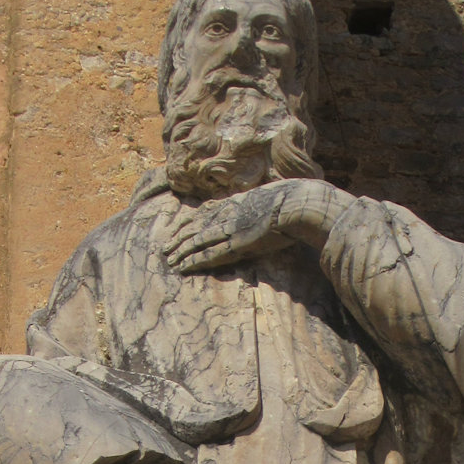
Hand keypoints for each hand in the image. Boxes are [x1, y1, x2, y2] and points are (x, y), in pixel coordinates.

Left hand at [164, 179, 352, 273]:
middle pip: (197, 225)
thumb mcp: (274, 197)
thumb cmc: (294, 201)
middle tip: (165, 247)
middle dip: (179, 237)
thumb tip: (266, 208)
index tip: (178, 226)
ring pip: (198, 240)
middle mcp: (229, 214)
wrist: (297, 203)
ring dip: (182, 250)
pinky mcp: (237, 244)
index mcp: (237, 202)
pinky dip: (194, 260)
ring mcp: (231, 228)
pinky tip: (183, 266)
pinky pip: (210, 254)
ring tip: (169, 259)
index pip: (206, 211)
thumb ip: (263, 204)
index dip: (190, 220)